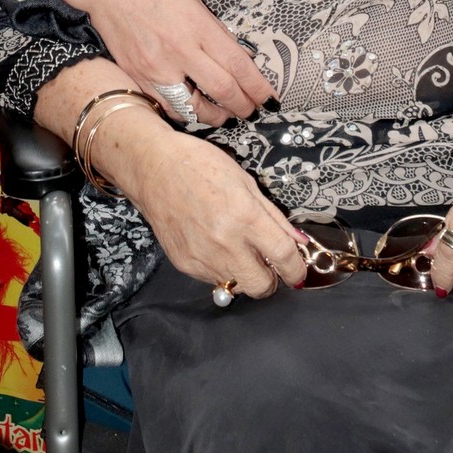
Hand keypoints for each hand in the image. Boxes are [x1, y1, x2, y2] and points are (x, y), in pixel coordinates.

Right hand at [59, 0, 275, 126]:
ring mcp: (156, 68)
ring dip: (217, 116)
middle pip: (223, 90)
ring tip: (226, 115)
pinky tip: (194, 110)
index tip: (269, 98)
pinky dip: (185, 113)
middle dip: (244, 106)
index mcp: (198, 26)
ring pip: (195, 108)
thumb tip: (239, 61)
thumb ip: (215, 33)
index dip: (258, 87)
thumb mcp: (193, 3)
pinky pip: (167, 107)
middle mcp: (179, 50)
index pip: (238, 65)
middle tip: (252, 110)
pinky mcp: (138, 78)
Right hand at [127, 129, 306, 296]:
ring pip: (236, 285)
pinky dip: (220, 267)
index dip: (297, 270)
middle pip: (261, 287)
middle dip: (271, 280)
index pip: (283, 257)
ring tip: (234, 245)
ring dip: (242, 272)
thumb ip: (273, 216)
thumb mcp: (245, 181)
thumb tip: (298, 242)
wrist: (154, 168)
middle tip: (267, 263)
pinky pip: (212, 278)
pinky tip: (213, 243)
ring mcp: (202, 257)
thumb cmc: (199, 165)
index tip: (298, 272)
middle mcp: (225, 242)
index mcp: (245, 216)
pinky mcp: (185, 264)